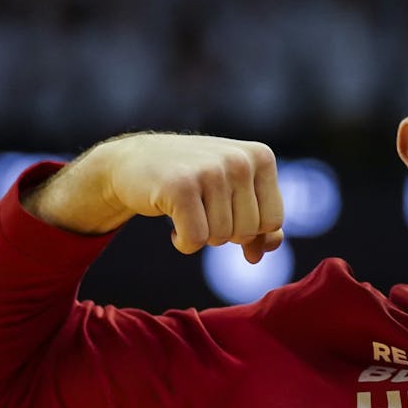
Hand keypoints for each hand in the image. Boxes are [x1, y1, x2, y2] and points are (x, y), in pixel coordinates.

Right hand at [24, 133, 285, 262]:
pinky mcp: (181, 186)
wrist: (135, 161)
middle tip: (202, 210)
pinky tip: (173, 223)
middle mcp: (240, 160)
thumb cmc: (193, 179)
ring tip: (187, 212)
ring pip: (221, 238)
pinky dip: (183, 243)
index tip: (226, 213)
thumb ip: (261, 222)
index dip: (249, 230)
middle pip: (247, 232)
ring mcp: (210, 171)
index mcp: (261, 157)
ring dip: (201, 236)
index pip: (273, 222)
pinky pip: (195, 240)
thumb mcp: (232, 193)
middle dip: (223, 233)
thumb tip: (267, 249)